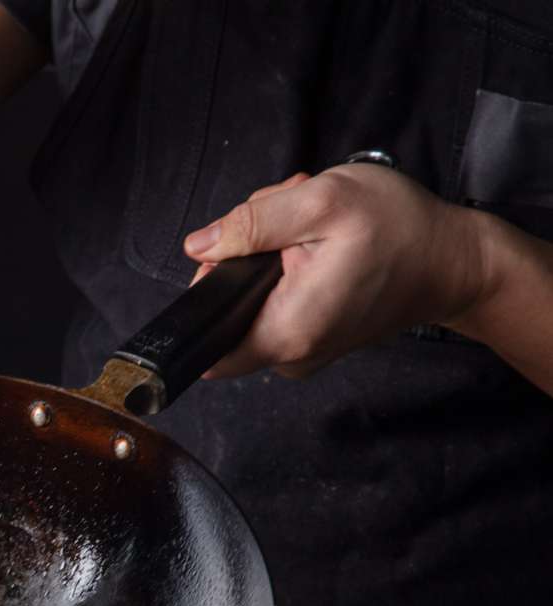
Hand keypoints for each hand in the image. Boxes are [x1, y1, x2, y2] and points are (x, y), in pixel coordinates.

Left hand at [183, 165, 487, 379]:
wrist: (456, 261)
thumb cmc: (402, 229)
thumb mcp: (323, 201)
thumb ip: (252, 223)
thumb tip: (199, 245)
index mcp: (284, 332)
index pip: (205, 338)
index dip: (208, 287)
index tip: (241, 254)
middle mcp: (290, 355)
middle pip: (227, 310)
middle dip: (245, 259)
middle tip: (289, 226)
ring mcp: (302, 352)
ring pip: (252, 303)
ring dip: (269, 259)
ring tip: (312, 233)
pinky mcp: (313, 341)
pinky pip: (276, 306)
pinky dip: (288, 273)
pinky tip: (318, 248)